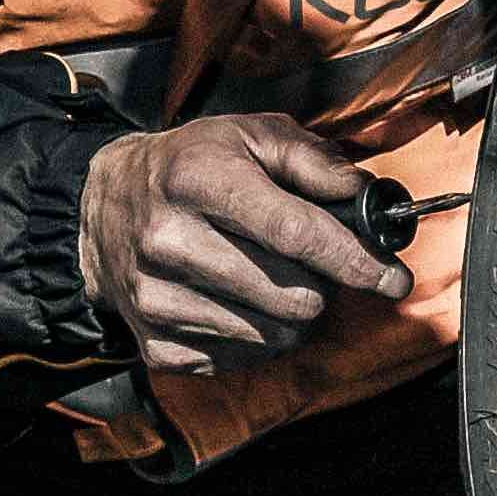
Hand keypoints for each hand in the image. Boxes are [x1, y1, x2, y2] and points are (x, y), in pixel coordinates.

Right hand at [76, 115, 411, 374]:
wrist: (104, 207)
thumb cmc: (189, 167)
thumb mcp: (249, 136)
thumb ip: (313, 160)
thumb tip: (365, 197)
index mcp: (198, 180)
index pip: (294, 233)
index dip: (353, 260)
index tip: (391, 279)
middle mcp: (170, 241)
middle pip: (291, 296)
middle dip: (321, 286)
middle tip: (310, 265)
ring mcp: (158, 299)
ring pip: (273, 335)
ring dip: (290, 315)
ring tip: (269, 279)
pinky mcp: (155, 343)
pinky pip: (241, 359)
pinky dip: (255, 337)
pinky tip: (237, 302)